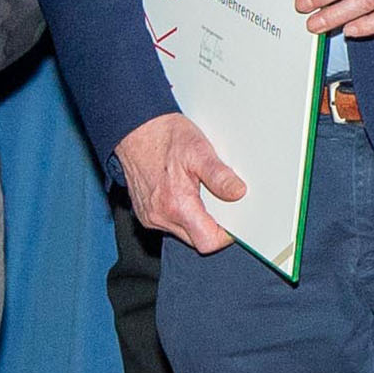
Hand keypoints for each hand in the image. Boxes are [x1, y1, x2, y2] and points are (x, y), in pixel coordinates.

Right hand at [117, 111, 248, 252]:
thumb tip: (238, 192)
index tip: (231, 221)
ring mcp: (150, 217)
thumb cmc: (164, 137)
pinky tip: (180, 193)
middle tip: (213, 199)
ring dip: (194, 219)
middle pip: (196, 239)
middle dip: (210, 224)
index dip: (224, 235)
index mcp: (176, 205)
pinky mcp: (144, 214)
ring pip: (183, 233)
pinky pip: (169, 224)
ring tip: (194, 191)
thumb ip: (219, 176)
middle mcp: (160, 217)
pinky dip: (180, 214)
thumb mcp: (199, 150)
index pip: (207, 242)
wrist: (135, 130)